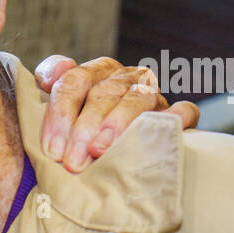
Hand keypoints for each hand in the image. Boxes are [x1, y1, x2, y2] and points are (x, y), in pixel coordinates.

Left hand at [35, 55, 199, 172]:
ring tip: (100, 150)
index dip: (60, 113)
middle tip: (72, 160)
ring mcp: (151, 95)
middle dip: (85, 127)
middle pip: (104, 92)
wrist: (107, 154)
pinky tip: (158, 132)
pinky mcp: (175, 115)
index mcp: (95, 72)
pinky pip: (184, 111)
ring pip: (137, 99)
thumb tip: (50, 77)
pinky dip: (175, 118)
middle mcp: (124, 78)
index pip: (75, 80)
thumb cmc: (78, 133)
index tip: (52, 148)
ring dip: (117, 123)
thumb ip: (51, 82)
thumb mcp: (59, 108)